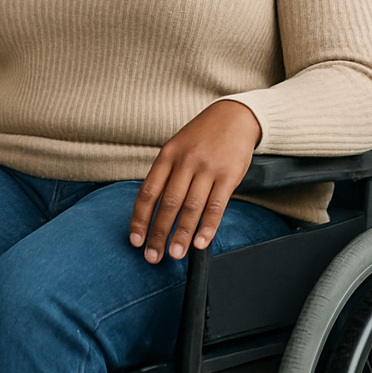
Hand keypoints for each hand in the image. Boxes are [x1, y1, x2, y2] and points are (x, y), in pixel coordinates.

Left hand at [130, 100, 260, 262]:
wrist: (235, 116)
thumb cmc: (201, 136)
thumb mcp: (177, 147)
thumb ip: (166, 175)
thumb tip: (152, 210)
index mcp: (167, 156)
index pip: (148, 192)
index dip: (140, 219)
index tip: (136, 240)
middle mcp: (185, 162)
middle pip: (168, 204)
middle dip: (159, 233)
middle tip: (153, 256)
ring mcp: (208, 169)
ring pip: (191, 208)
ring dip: (182, 235)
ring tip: (175, 254)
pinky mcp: (228, 176)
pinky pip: (217, 206)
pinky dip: (208, 228)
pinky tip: (201, 243)